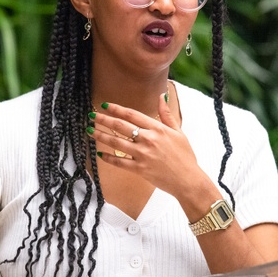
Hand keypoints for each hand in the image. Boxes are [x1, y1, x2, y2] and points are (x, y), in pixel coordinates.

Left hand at [89, 93, 211, 197]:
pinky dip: (108, 158)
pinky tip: (99, 153)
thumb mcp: (178, 132)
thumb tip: (161, 96)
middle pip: (121, 126)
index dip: (117, 109)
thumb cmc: (185, 156)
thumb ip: (166, 114)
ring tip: (90, 131)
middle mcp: (148, 139)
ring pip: (116, 143)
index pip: (132, 115)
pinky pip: (119, 162)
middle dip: (104, 119)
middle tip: (92, 115)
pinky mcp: (139, 169)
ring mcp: (143, 155)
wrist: (188, 180)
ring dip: (101, 136)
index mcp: (157, 129)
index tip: (106, 105)